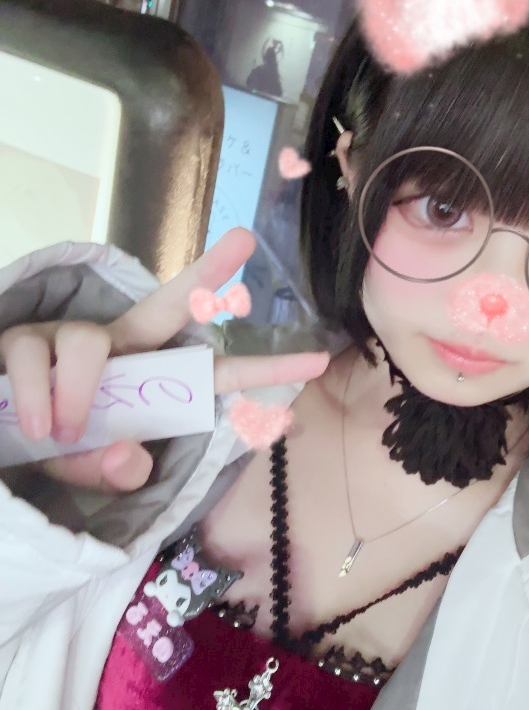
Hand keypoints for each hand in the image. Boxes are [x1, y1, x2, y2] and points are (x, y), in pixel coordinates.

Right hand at [0, 229, 328, 492]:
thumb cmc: (51, 444)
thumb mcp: (85, 469)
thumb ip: (110, 470)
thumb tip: (130, 459)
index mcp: (147, 379)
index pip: (212, 374)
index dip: (263, 369)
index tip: (319, 360)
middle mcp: (118, 348)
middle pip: (165, 304)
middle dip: (205, 273)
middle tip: (245, 239)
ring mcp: (68, 338)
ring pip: (87, 343)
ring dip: (78, 392)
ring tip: (60, 432)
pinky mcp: (22, 340)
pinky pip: (34, 358)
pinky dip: (36, 397)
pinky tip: (35, 427)